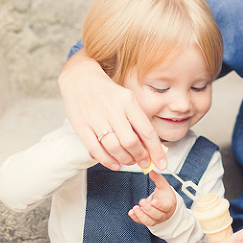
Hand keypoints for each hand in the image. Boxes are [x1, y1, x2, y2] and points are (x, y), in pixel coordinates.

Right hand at [58, 49, 166, 170]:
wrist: (80, 79)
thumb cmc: (107, 92)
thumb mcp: (127, 99)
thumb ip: (137, 120)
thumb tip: (149, 146)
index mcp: (128, 102)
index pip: (147, 131)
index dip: (156, 151)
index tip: (161, 163)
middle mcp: (113, 110)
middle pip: (131, 142)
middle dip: (140, 157)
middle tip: (144, 163)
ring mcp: (96, 119)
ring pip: (114, 148)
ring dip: (125, 160)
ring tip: (130, 161)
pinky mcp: (81, 127)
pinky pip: (96, 150)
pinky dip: (107, 161)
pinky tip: (115, 164)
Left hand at [128, 171, 177, 225]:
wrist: (167, 206)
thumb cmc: (166, 196)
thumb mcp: (164, 186)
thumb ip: (158, 179)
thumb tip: (151, 170)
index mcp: (169, 205)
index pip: (165, 207)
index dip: (159, 205)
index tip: (153, 201)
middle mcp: (163, 214)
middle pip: (157, 214)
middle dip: (148, 209)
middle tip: (142, 201)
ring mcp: (156, 219)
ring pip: (149, 221)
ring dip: (141, 216)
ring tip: (135, 208)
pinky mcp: (148, 221)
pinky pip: (142, 222)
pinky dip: (136, 218)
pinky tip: (131, 212)